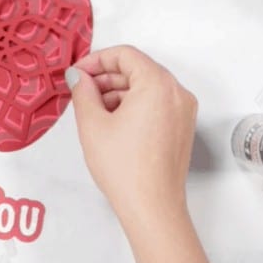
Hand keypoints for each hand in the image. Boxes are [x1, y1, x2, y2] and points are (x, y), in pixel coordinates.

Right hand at [66, 45, 197, 227]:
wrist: (151, 207)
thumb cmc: (125, 168)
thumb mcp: (92, 123)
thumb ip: (83, 91)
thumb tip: (79, 77)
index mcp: (158, 85)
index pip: (125, 55)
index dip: (96, 60)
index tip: (78, 73)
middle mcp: (177, 93)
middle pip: (138, 69)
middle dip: (106, 77)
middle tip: (81, 90)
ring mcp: (183, 111)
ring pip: (146, 87)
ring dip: (118, 92)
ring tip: (93, 111)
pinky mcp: (182, 128)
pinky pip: (156, 104)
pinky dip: (133, 105)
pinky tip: (112, 123)